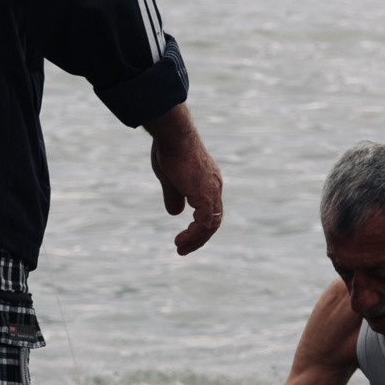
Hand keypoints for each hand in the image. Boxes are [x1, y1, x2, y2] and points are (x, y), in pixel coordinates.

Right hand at [143, 104, 222, 254]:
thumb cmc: (170, 150)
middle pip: (214, 220)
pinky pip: (205, 223)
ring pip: (211, 224)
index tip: (185, 236)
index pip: (210, 210)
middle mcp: (214, 187)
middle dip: (199, 238)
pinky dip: (194, 234)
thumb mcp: (170, 178)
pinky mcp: (205, 195)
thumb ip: (174, 196)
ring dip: (196, 240)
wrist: (174, 136)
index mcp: (208, 182)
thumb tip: (175, 214)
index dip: (199, 226)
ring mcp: (212, 191)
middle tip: (183, 249)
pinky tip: (181, 240)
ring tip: (180, 249)